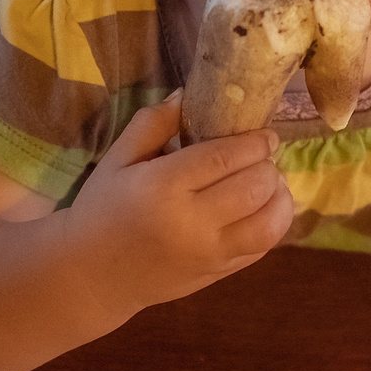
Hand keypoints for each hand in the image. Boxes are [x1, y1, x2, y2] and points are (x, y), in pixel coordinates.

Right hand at [63, 93, 292, 324]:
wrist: (92, 276)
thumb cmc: (101, 211)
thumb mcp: (117, 160)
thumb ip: (152, 124)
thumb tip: (187, 95)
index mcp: (163, 187)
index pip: (225, 157)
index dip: (254, 142)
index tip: (265, 134)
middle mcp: (191, 223)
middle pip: (253, 187)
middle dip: (266, 166)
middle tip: (260, 157)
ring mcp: (208, 254)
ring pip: (268, 223)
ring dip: (278, 197)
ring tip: (268, 182)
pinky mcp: (217, 274)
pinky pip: (261, 248)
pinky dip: (272, 224)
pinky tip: (260, 209)